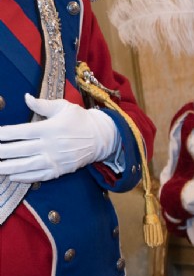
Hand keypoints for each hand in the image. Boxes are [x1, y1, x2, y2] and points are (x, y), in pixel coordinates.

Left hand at [0, 95, 117, 182]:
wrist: (102, 138)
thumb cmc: (80, 120)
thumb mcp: (64, 107)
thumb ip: (42, 104)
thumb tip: (25, 97)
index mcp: (49, 128)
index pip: (20, 132)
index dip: (4, 134)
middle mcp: (50, 145)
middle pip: (19, 150)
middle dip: (1, 152)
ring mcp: (55, 160)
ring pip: (26, 166)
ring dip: (8, 168)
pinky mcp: (60, 170)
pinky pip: (39, 176)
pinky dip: (25, 177)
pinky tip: (12, 176)